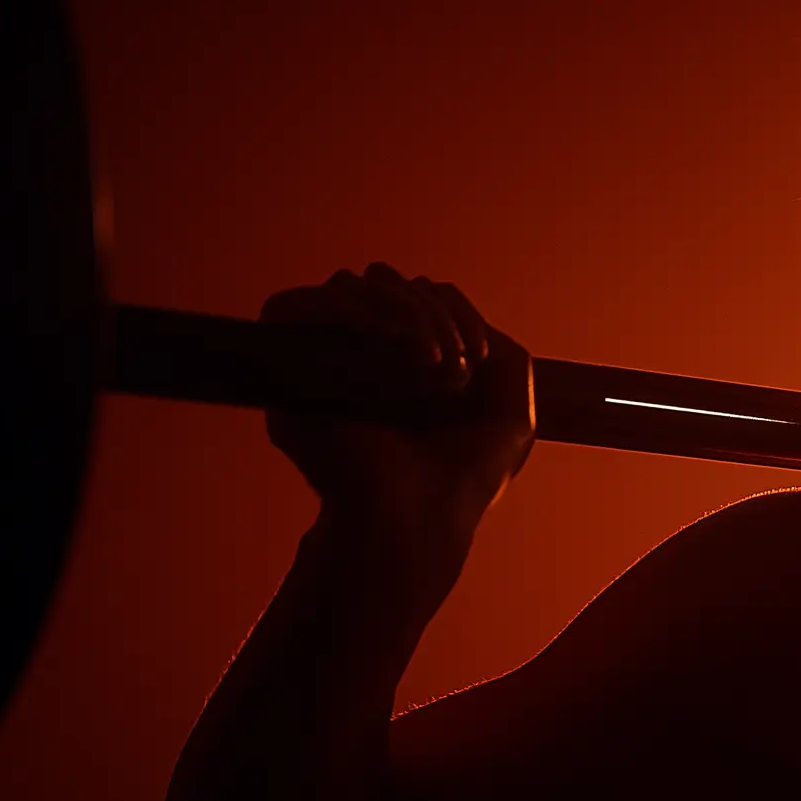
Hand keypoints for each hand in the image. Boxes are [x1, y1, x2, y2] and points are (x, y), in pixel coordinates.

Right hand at [259, 263, 534, 525]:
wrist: (416, 518)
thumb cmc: (464, 476)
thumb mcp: (512, 415)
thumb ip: (505, 354)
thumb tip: (457, 309)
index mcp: (402, 362)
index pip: (414, 295)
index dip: (452, 311)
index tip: (479, 360)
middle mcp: (358, 356)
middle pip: (383, 282)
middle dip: (430, 311)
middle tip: (452, 365)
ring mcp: (321, 361)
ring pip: (348, 286)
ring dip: (404, 313)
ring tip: (431, 363)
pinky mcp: (288, 372)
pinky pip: (296, 305)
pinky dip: (349, 311)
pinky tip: (389, 343)